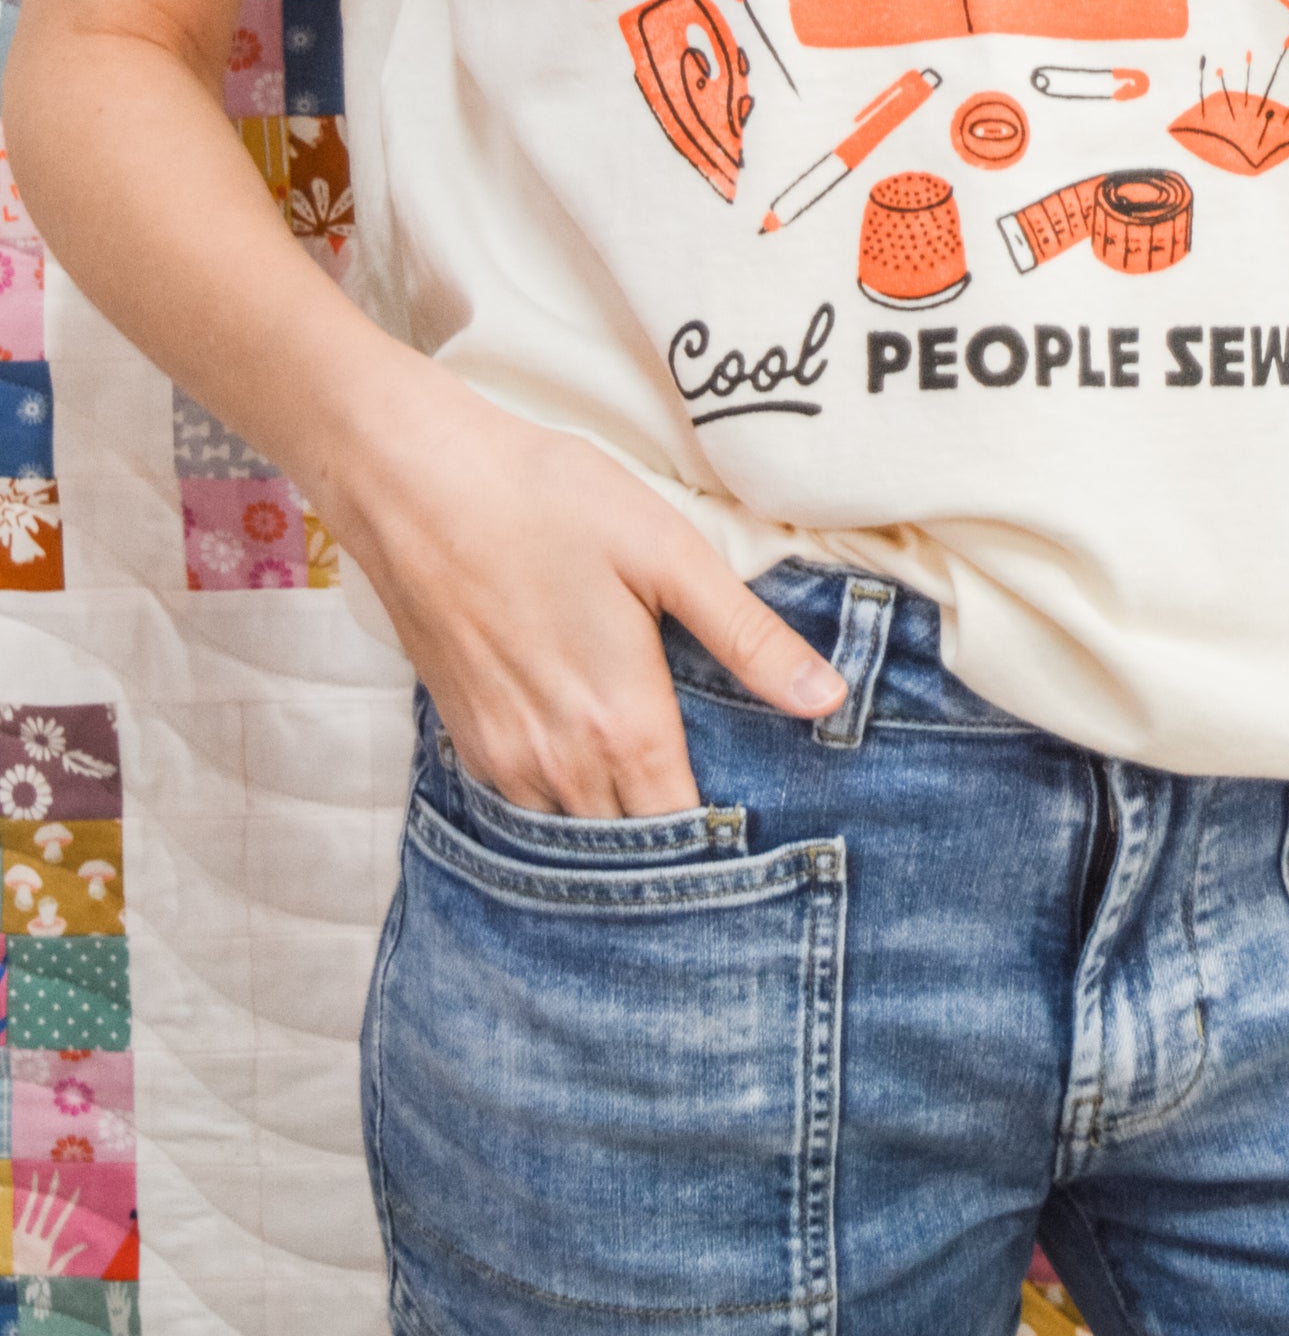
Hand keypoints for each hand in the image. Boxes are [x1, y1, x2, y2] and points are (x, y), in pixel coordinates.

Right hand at [331, 368, 849, 815]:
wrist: (415, 483)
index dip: (725, 846)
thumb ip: (747, 637)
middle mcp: (557, 764)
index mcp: (620, 725)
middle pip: (629, 849)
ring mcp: (502, 757)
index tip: (764, 840)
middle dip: (675, 852)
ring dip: (616, 832)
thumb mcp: (667, 553)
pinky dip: (564, 806)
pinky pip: (526, 807)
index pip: (684, 834)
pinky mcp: (465, 738)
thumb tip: (826, 701)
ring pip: (573, 835)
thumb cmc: (548, 502)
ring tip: (663, 805)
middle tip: (723, 835)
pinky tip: (593, 771)